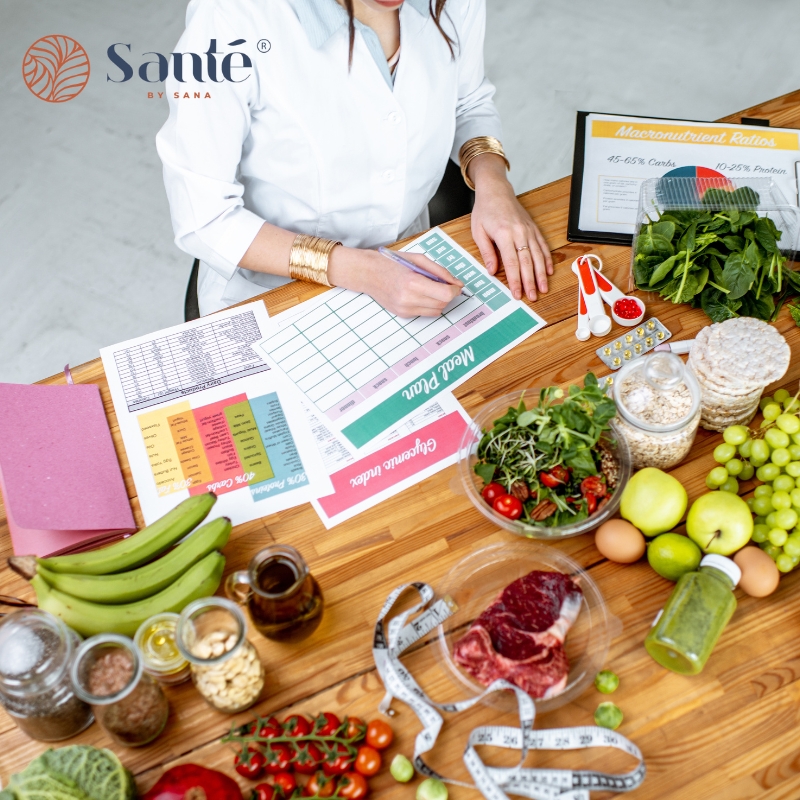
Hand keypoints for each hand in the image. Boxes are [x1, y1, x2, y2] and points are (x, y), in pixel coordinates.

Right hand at [328, 247, 462, 317]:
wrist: (368, 273)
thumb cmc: (391, 263)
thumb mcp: (418, 259)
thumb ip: (440, 271)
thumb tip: (456, 283)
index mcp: (413, 282)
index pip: (445, 294)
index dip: (455, 290)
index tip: (455, 285)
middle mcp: (408, 299)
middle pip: (442, 304)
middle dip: (448, 295)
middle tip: (443, 284)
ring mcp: (405, 309)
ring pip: (436, 311)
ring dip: (439, 301)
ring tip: (430, 288)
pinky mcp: (403, 314)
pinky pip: (425, 313)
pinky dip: (428, 304)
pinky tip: (420, 294)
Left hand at [468, 154, 553, 300]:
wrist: (496, 191)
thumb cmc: (485, 210)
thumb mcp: (478, 232)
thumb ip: (486, 252)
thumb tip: (492, 271)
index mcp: (504, 234)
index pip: (511, 263)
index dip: (515, 280)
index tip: (517, 294)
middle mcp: (519, 232)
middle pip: (527, 262)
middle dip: (531, 281)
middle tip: (533, 297)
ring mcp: (529, 230)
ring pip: (538, 255)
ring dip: (541, 274)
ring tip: (543, 288)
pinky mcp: (533, 228)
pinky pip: (543, 245)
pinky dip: (547, 259)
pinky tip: (549, 271)